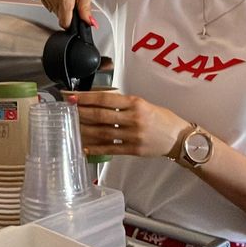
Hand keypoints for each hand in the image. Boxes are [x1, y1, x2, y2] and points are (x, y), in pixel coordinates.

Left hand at [69, 93, 191, 157]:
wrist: (179, 138)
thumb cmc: (161, 119)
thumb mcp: (145, 104)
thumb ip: (124, 104)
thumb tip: (98, 102)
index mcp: (136, 103)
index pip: (105, 98)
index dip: (86, 98)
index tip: (72, 96)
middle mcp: (134, 118)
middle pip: (100, 115)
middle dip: (80, 112)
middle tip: (66, 109)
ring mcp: (133, 135)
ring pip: (103, 132)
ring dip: (84, 130)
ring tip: (71, 126)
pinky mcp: (134, 150)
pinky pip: (111, 149)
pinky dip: (95, 148)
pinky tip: (84, 147)